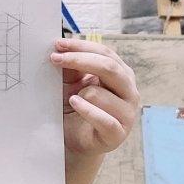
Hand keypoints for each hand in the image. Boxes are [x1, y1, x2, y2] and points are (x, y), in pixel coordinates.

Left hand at [50, 37, 139, 157]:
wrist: (74, 139)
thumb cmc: (76, 107)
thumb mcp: (71, 82)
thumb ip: (72, 66)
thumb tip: (61, 48)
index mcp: (121, 74)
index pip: (105, 53)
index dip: (81, 46)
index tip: (58, 44)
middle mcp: (128, 91)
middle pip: (109, 67)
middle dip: (79, 60)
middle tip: (55, 59)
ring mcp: (126, 114)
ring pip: (101, 93)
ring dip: (80, 92)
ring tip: (70, 98)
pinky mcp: (117, 133)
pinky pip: (103, 119)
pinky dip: (86, 110)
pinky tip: (74, 103)